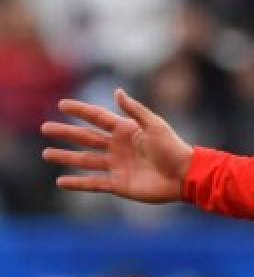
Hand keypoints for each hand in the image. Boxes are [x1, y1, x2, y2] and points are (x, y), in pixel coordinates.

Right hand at [41, 89, 192, 203]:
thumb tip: (117, 91)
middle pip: (86, 138)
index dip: (80, 111)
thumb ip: (134, 110)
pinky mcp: (118, 184)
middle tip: (45, 127)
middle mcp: (118, 147)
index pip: (98, 118)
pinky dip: (77, 183)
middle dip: (66, 133)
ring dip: (66, 157)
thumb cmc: (172, 148)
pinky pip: (93, 183)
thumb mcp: (154, 125)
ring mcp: (117, 166)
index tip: (62, 104)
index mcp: (126, 130)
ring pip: (85, 160)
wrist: (183, 175)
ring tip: (46, 153)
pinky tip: (61, 181)